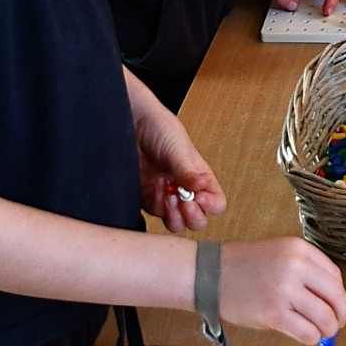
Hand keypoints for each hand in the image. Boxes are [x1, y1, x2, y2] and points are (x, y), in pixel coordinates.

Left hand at [136, 113, 225, 232]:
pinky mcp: (147, 198)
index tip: (200, 198)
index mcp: (200, 177)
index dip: (211, 205)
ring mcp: (166, 196)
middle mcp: (185, 190)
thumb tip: (202, 186)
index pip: (215, 202)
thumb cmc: (159, 128)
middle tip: (185, 203)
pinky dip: (158, 208)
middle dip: (194, 216)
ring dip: (176, 217)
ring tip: (169, 197)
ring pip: (178, 223)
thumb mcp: (177, 148)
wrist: (130, 122)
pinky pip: (157, 215)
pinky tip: (155, 190)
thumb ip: (188, 170)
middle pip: (198, 219)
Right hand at [219, 238, 345, 343]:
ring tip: (320, 332)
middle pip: (335, 298)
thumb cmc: (241, 266)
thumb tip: (330, 298)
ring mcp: (285, 290)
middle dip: (339, 316)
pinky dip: (311, 338)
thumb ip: (305, 269)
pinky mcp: (274, 313)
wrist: (209, 273)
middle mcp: (296, 266)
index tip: (337, 306)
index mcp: (299, 249)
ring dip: (327, 330)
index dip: (339, 297)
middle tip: (335, 325)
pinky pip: (307, 332)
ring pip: (325, 318)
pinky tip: (305, 335)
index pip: (335, 277)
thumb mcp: (279, 253)